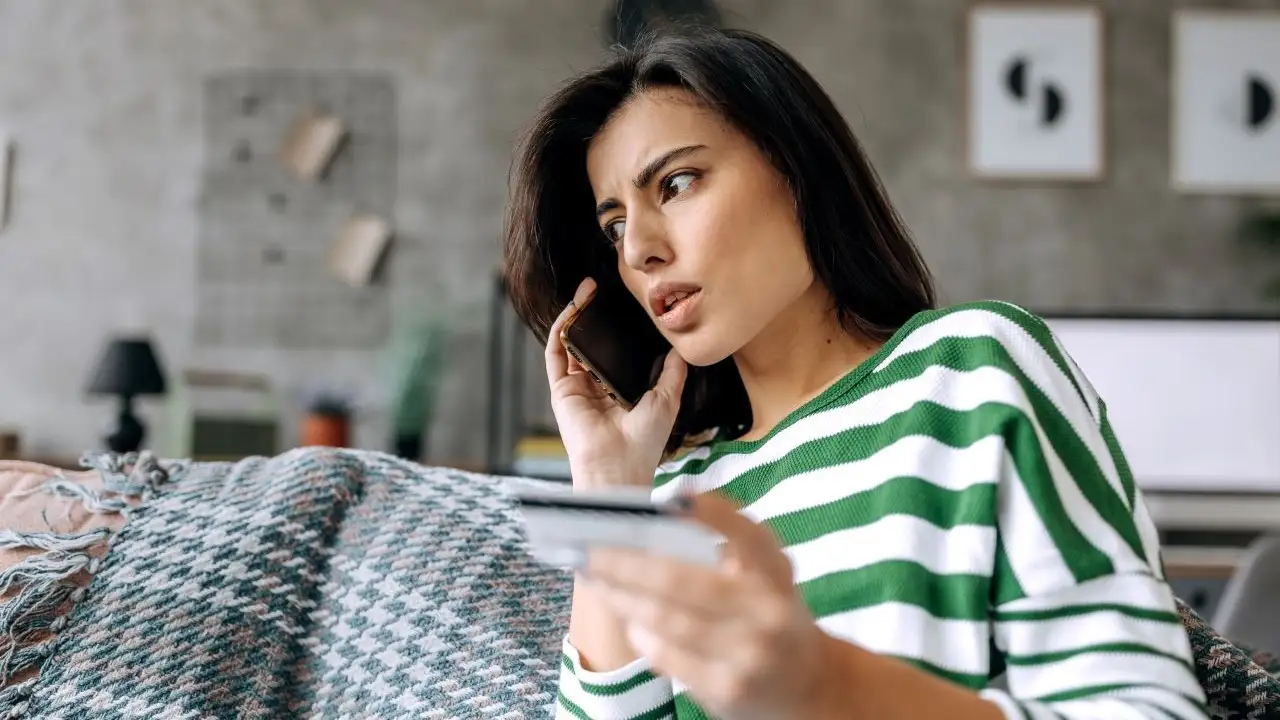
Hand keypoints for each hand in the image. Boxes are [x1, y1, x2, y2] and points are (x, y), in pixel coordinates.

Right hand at [545, 277, 686, 488]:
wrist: (620, 464)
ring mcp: (576, 388)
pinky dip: (562, 329)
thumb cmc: (645, 440)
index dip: (616, 329)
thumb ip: (672, 372)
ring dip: (576, 315)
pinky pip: (556, 353)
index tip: (624, 304)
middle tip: (601, 288)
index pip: (614, 353)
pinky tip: (573, 309)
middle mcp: (595, 388)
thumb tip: (680, 347)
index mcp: (618, 392)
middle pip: (591, 344)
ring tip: (586, 289)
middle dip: (594, 315)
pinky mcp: (561, 390)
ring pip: (572, 344)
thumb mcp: (667, 398)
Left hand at [583, 493, 837, 719]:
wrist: (815, 689)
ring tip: (597, 581)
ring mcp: (748, 654)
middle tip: (591, 550)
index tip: (675, 498)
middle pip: (682, 582)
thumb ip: (732, 550)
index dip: (714, 515)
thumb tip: (662, 517)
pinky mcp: (728, 689)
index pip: (748, 538)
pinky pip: (670, 657)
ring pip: (667, 620)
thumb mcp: (770, 579)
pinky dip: (642, 635)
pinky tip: (629, 620)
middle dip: (627, 564)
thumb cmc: (775, 619)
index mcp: (776, 576)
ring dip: (623, 598)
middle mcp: (767, 612)